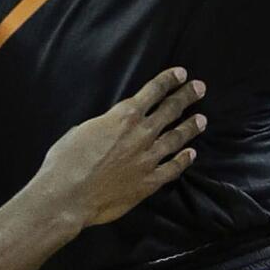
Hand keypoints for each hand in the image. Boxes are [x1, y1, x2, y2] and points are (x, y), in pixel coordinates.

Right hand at [34, 67, 205, 230]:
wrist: (68, 195)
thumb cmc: (66, 160)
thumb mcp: (83, 129)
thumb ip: (105, 124)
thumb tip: (111, 126)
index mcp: (123, 116)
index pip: (153, 91)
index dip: (169, 80)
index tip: (181, 73)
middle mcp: (141, 134)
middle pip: (170, 110)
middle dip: (186, 97)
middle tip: (200, 88)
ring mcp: (148, 159)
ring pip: (176, 138)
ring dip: (190, 127)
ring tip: (202, 120)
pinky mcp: (149, 182)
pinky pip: (172, 168)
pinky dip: (184, 160)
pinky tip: (192, 154)